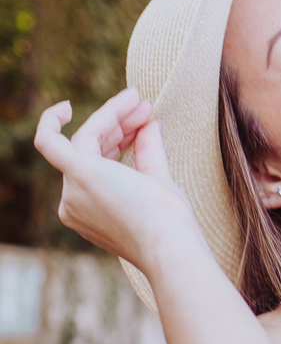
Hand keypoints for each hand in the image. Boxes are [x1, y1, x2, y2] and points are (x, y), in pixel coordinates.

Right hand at [33, 89, 199, 271]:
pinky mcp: (77, 173)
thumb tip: (150, 122)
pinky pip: (49, 142)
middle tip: (144, 105)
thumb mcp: (157, 180)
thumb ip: (149, 151)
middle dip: (119, 124)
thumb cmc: (168, 222)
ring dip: (112, 116)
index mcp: (88, 209)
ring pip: (84, 140)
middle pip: (91, 148)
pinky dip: (50, 122)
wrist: (168, 242)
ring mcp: (72, 189)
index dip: (121, 135)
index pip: (99, 161)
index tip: (147, 117)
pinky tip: (65, 106)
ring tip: (139, 100)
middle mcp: (72, 202)